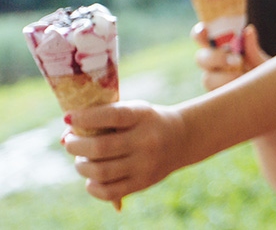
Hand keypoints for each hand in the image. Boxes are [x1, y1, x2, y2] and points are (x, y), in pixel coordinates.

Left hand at [62, 100, 187, 202]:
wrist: (182, 138)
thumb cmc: (145, 122)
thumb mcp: (132, 111)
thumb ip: (101, 118)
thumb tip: (65, 136)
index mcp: (143, 116)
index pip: (112, 116)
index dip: (85, 118)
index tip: (67, 118)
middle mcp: (147, 141)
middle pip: (100, 148)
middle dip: (75, 146)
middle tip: (70, 143)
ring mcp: (145, 164)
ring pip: (100, 172)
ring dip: (81, 166)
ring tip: (82, 160)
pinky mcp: (143, 183)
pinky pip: (109, 192)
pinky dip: (91, 186)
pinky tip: (91, 178)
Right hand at [193, 24, 267, 90]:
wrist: (273, 98)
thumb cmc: (265, 75)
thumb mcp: (262, 62)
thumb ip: (253, 49)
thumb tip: (248, 30)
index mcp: (221, 49)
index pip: (203, 38)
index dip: (199, 33)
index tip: (205, 30)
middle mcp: (214, 64)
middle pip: (200, 58)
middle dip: (215, 58)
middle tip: (236, 61)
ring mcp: (215, 81)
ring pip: (207, 78)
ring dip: (223, 78)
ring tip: (242, 78)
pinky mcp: (218, 97)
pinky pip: (215, 95)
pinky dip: (228, 91)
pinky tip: (241, 90)